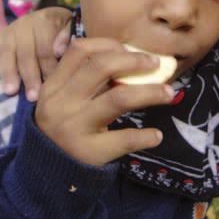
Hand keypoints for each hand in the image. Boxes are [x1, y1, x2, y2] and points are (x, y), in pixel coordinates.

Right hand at [0, 6, 72, 100]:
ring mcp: (10, 31)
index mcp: (45, 20)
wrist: (55, 17)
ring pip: (7, 53)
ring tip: (10, 91)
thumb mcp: (72, 26)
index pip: (45, 47)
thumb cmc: (66, 28)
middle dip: (30, 75)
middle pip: (25, 52)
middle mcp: (25, 24)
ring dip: (7, 73)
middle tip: (33, 96)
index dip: (49, 66)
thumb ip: (68, 35)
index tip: (53, 83)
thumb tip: (59, 49)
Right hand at [35, 38, 175, 165]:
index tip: (131, 49)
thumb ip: (89, 83)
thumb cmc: (66, 128)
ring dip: (149, 92)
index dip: (109, 44)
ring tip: (169, 94)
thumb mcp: (66, 102)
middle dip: (134, 61)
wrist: (49, 174)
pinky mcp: (89, 152)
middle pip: (100, 67)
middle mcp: (61, 102)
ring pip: (118, 98)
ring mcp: (74, 127)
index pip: (79, 50)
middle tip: (156, 64)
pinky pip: (124, 139)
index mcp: (55, 86)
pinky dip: (145, 135)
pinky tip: (156, 135)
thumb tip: (134, 60)